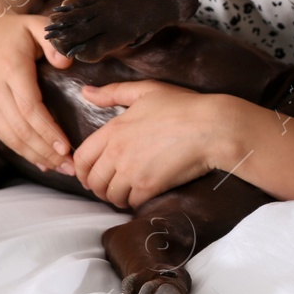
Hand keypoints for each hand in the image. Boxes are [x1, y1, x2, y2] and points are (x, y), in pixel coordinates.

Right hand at [0, 12, 76, 173]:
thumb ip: (53, 42)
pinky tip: (41, 162)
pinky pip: (2, 135)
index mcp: (11, 69)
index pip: (30, 107)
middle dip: (46, 150)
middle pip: (21, 128)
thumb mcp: (36, 25)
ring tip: (60, 168)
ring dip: (35, 156)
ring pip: (10, 136)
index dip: (48, 130)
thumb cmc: (15, 30)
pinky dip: (21, 151)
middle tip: (70, 167)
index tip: (67, 147)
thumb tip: (66, 63)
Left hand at [73, 81, 239, 209]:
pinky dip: (132, 203)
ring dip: (115, 197)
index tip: (90, 174)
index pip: (82, 157)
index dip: (82, 170)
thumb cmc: (183, 106)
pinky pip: (130, 202)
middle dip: (98, 187)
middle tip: (108, 188)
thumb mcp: (146, 90)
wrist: (211, 127)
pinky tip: (139, 196)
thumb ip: (113, 92)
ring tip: (123, 194)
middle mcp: (117, 152)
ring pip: (110, 195)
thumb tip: (85, 92)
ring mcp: (131, 171)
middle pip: (93, 181)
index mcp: (113, 129)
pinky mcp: (148, 187)